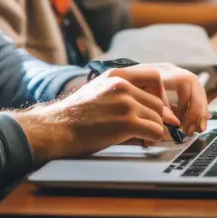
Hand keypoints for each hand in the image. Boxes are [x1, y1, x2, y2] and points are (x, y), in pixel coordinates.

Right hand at [11, 64, 209, 165]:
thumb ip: (123, 93)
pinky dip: (153, 139)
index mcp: (116, 75)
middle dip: (158, 117)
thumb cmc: (75, 116)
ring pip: (158, 117)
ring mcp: (125, 102)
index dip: (160, 95)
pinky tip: (143, 142)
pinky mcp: (126, 122)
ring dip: (154, 130)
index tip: (159, 108)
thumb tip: (149, 108)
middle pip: (158, 101)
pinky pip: (155, 131)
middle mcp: (122, 85)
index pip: (154, 77)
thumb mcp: (100, 92)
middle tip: (153, 129)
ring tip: (142, 137)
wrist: (56, 128)